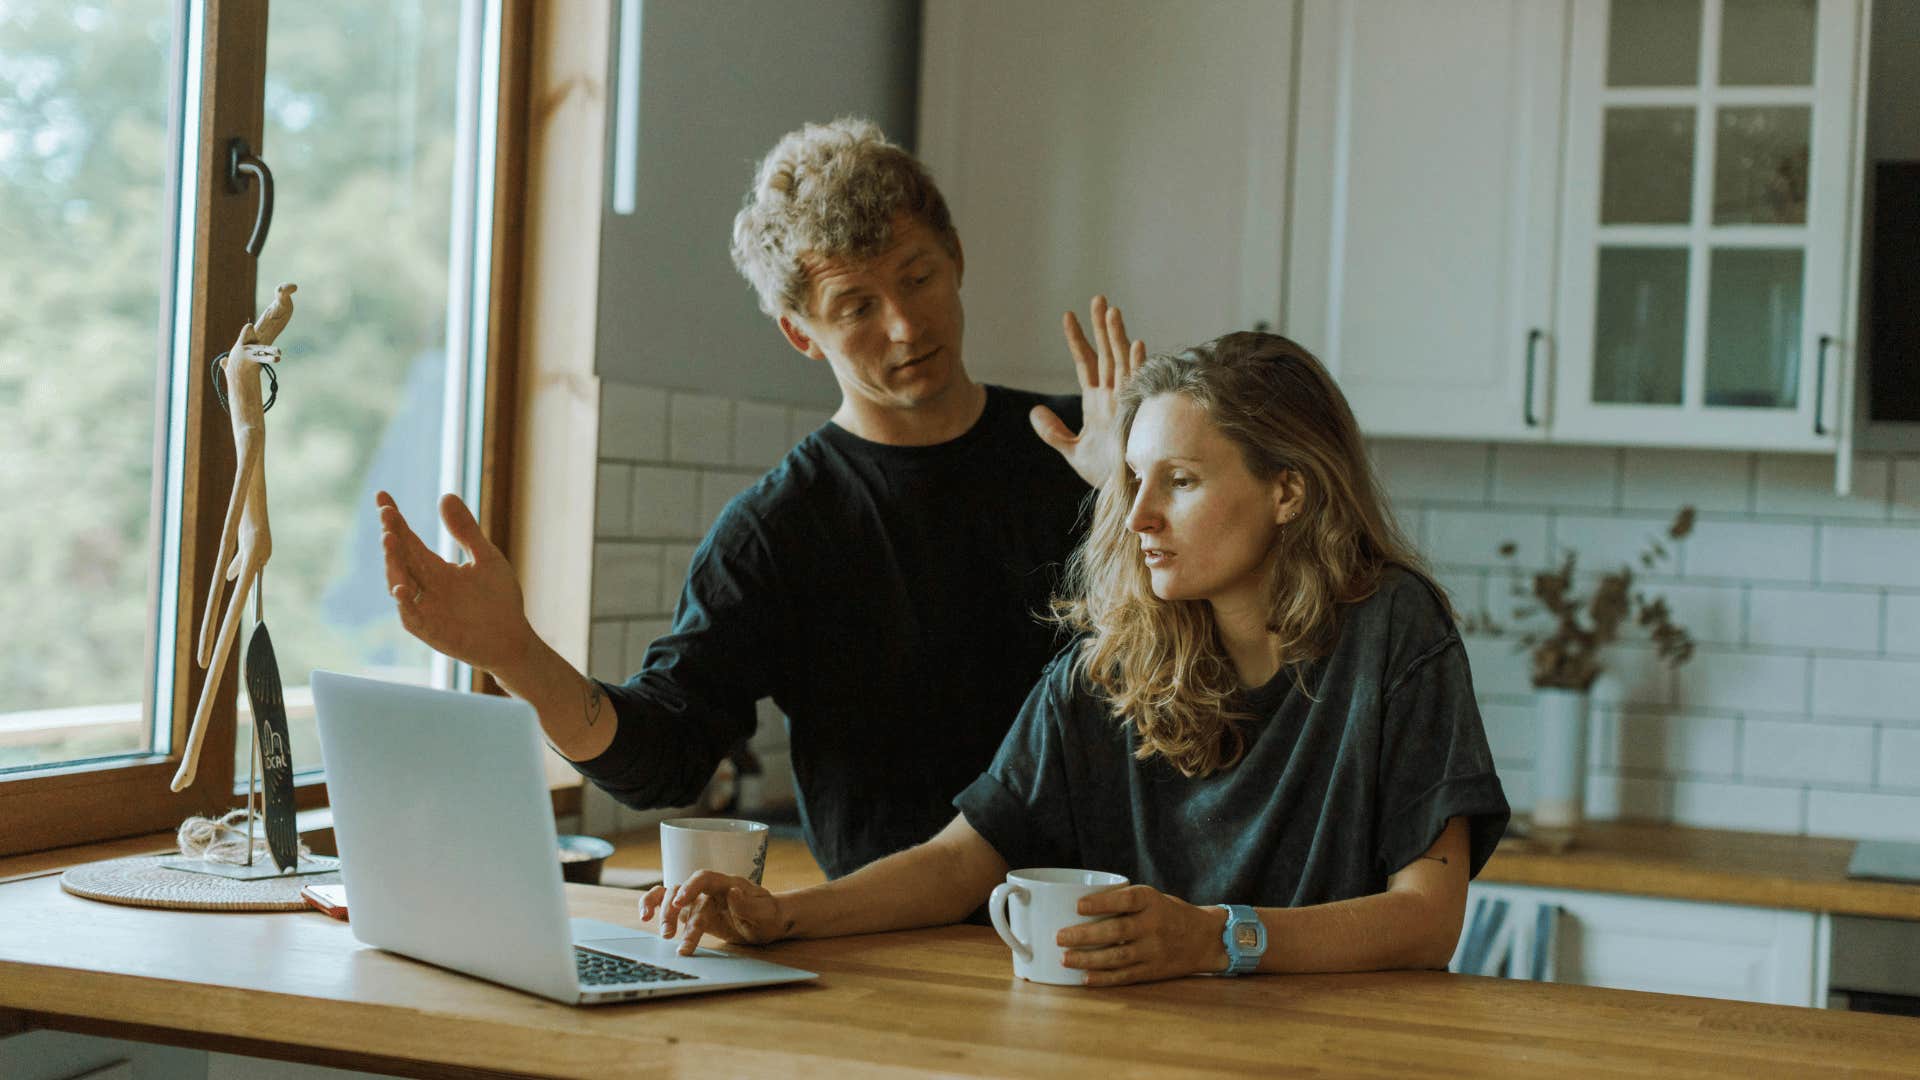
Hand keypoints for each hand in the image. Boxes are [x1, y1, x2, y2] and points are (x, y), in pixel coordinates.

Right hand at [377, 491, 534, 677]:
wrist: (513, 639)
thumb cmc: (499, 600)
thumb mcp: (485, 558)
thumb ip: (465, 531)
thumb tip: (445, 495)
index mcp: (436, 568)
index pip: (410, 539)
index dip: (396, 519)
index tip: (382, 495)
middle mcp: (424, 586)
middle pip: (402, 557)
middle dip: (393, 535)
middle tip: (387, 513)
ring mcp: (424, 607)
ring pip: (400, 582)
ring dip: (394, 563)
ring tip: (390, 539)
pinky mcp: (429, 629)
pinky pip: (411, 615)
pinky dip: (405, 603)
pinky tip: (401, 588)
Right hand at [641, 870, 789, 956]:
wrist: (769, 922)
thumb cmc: (767, 915)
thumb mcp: (764, 914)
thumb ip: (748, 905)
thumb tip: (734, 892)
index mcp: (728, 884)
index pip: (705, 878)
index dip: (690, 887)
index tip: (679, 902)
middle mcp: (710, 889)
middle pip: (683, 890)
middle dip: (673, 910)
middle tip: (668, 933)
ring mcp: (700, 899)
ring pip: (673, 898)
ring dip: (664, 914)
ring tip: (664, 935)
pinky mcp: (693, 912)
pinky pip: (671, 906)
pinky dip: (656, 908)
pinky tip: (645, 917)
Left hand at [1031, 295, 1145, 487]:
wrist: (1122, 492)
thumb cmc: (1104, 473)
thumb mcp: (1071, 450)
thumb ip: (1052, 431)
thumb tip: (1034, 411)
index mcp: (1096, 400)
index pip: (1085, 362)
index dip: (1076, 340)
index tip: (1067, 316)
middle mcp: (1113, 394)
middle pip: (1105, 353)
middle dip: (1100, 326)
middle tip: (1097, 298)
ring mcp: (1126, 400)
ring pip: (1121, 361)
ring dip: (1116, 336)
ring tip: (1111, 311)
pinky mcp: (1137, 411)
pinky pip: (1138, 383)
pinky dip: (1137, 364)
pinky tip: (1137, 343)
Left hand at [1056, 884, 1227, 986]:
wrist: (1205, 939)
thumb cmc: (1168, 913)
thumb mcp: (1152, 897)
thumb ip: (1122, 901)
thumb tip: (1076, 906)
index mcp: (1152, 901)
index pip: (1127, 900)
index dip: (1102, 903)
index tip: (1078, 906)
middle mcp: (1155, 926)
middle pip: (1117, 931)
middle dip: (1086, 935)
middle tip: (1060, 937)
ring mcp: (1154, 951)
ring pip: (1118, 957)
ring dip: (1089, 959)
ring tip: (1065, 958)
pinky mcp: (1153, 971)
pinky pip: (1126, 976)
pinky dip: (1104, 978)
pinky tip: (1085, 978)